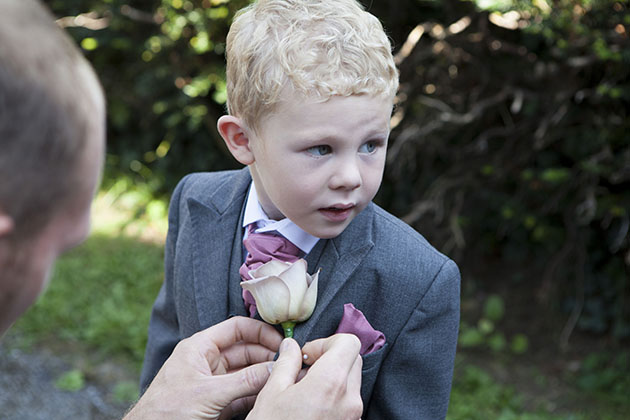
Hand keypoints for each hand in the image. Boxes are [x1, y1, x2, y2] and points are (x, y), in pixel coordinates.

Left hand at [124, 316, 281, 419]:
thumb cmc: (166, 411)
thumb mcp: (208, 394)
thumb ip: (243, 381)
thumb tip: (274, 368)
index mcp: (200, 347)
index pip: (237, 329)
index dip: (261, 332)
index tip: (281, 343)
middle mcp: (208, 361)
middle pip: (246, 350)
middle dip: (266, 356)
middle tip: (289, 364)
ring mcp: (213, 383)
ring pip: (246, 373)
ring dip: (264, 375)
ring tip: (285, 378)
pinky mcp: (217, 403)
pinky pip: (242, 393)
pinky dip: (257, 393)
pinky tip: (270, 394)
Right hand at [246, 334, 362, 419]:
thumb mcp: (271, 393)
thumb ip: (286, 363)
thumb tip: (291, 346)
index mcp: (331, 383)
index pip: (349, 342)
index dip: (327, 342)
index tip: (308, 354)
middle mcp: (349, 400)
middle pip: (352, 360)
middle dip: (330, 358)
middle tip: (304, 371)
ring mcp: (353, 417)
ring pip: (351, 381)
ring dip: (331, 378)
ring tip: (303, 392)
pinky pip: (348, 402)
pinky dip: (333, 396)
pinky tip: (309, 407)